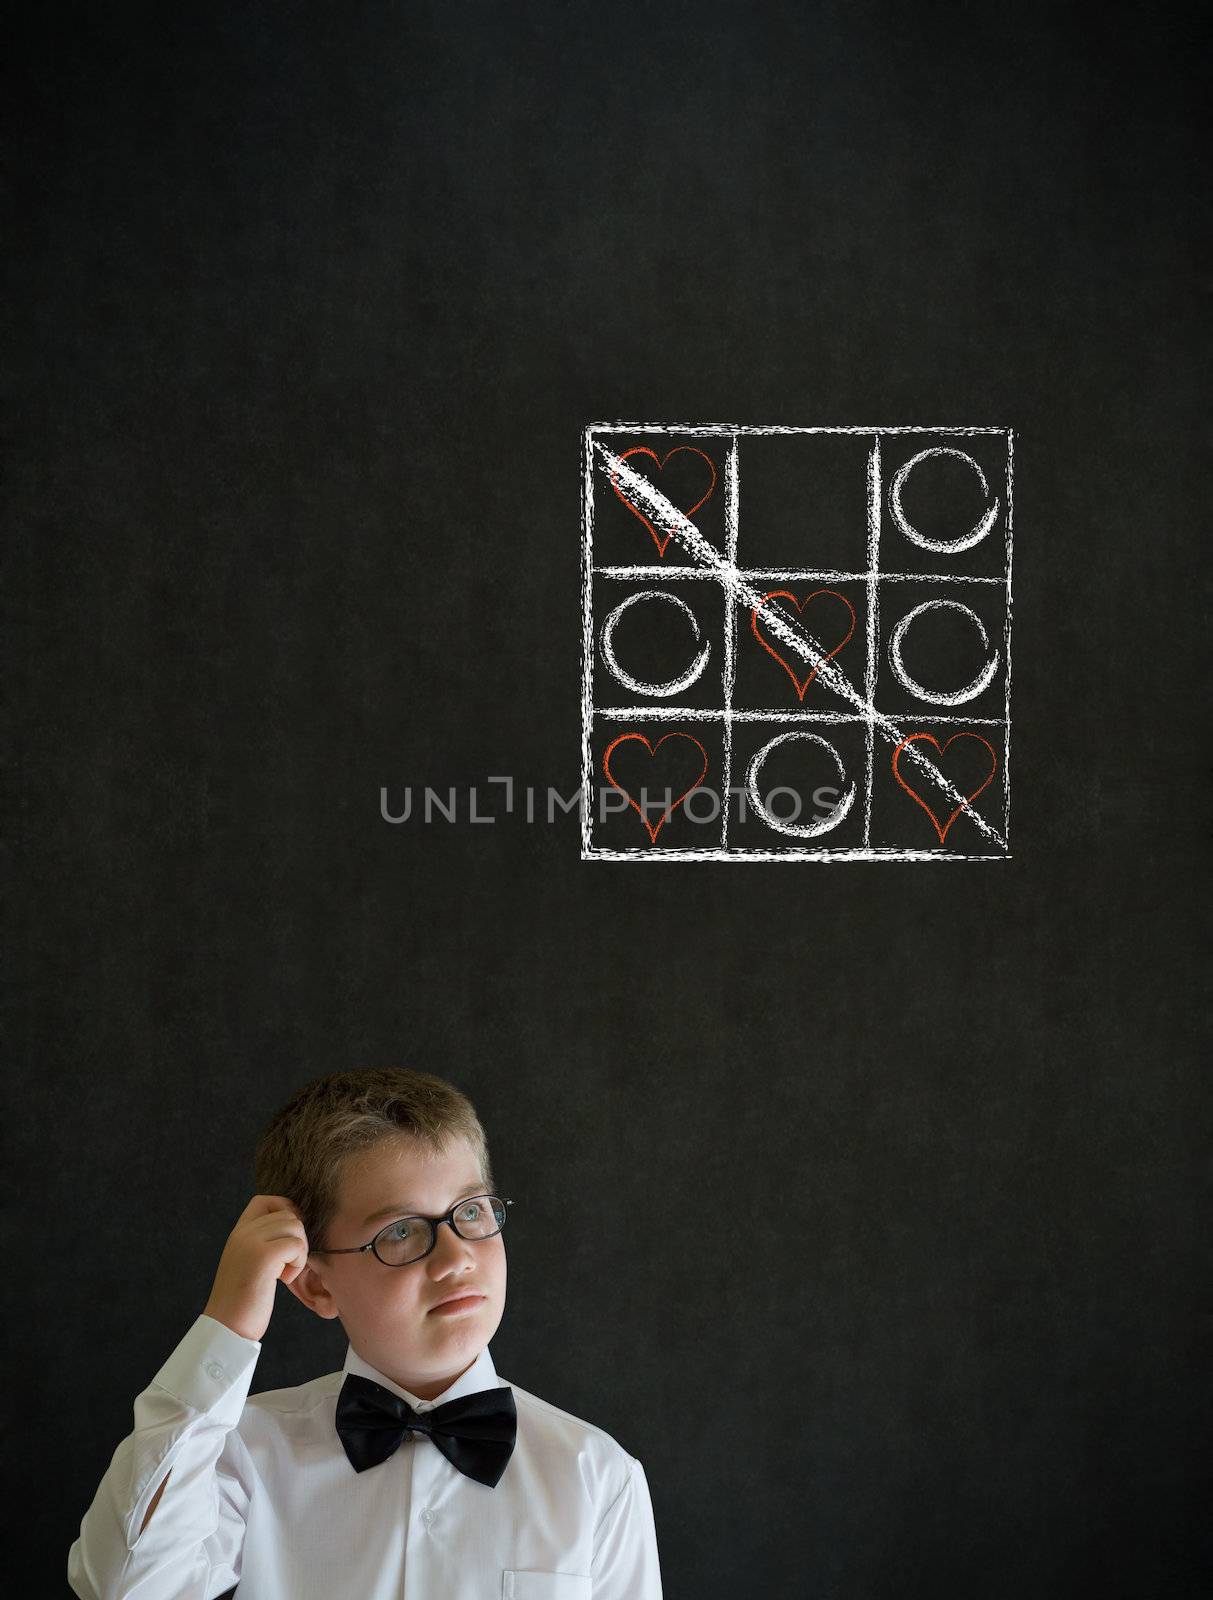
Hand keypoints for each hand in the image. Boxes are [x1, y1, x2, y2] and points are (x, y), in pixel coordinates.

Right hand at [203, 1195, 309, 1342]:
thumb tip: (293, 1226)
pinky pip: (297, 1246)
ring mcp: (251, 1243)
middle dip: (296, 1239)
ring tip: (284, 1273)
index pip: (265, 1201)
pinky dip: (298, 1264)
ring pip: (296, 1227)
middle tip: (286, 1265)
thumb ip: (262, 1242)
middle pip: (288, 1214)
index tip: (287, 1239)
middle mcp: (243, 1233)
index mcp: (238, 1233)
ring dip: (299, 1252)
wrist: (226, 1329)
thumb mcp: (247, 1263)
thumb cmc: (242, 1302)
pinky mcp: (263, 1257)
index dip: (285, 1211)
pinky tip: (284, 1280)